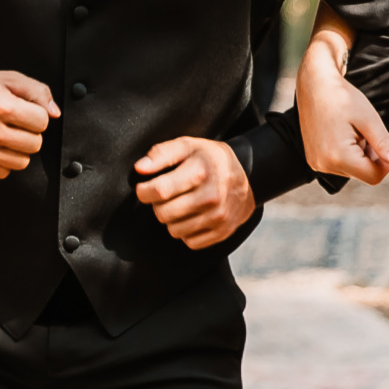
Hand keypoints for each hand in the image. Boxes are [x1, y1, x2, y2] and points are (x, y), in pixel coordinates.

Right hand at [0, 69, 56, 177]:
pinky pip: (4, 172)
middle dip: (30, 133)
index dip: (37, 114)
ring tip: (6, 134)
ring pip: (22, 162)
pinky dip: (3, 160)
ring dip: (18, 149)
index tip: (24, 111)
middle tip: (15, 123)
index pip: (42, 122)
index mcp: (0, 106)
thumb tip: (54, 114)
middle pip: (35, 144)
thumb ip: (37, 92)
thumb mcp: (8, 79)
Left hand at [133, 137, 256, 248]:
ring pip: (174, 230)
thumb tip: (139, 168)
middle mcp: (211, 196)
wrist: (249, 176)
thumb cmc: (209, 159)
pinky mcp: (222, 232)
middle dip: (158, 205)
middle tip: (167, 195)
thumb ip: (160, 154)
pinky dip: (186, 232)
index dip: (144, 191)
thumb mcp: (187, 146)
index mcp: (200, 172)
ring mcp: (218, 217)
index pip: (159, 191)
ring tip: (181, 204)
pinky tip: (193, 216)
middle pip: (163, 213)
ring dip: (172, 219)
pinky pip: (190, 242)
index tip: (144, 189)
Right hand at [295, 36, 388, 184]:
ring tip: (353, 130)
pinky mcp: (313, 159)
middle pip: (363, 174)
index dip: (387, 163)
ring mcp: (316, 163)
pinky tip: (343, 133)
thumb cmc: (342, 97)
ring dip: (360, 154)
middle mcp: (324, 165)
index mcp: (337, 156)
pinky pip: (340, 165)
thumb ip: (384, 143)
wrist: (314, 84)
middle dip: (372, 156)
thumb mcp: (368, 119)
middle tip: (368, 132)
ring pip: (353, 170)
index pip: (374, 176)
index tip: (388, 143)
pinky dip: (349, 153)